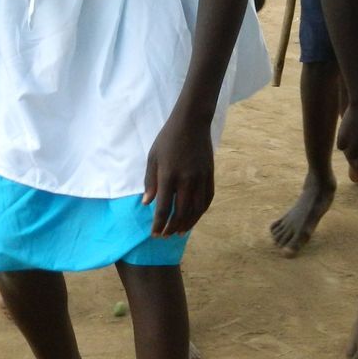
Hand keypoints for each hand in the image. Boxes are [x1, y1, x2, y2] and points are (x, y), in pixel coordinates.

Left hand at [143, 112, 214, 236]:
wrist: (192, 123)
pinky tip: (195, 217)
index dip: (159, 224)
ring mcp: (201, 178)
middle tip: (166, 235)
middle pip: (181, 212)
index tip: (155, 233)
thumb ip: (150, 181)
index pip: (163, 208)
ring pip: (196, 209)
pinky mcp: (210, 175)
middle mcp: (186, 180)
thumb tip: (147, 203)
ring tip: (180, 232)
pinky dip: (201, 211)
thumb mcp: (153, 157)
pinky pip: (207, 199)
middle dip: (172, 227)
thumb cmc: (168, 139)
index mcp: (169, 176)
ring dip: (188, 223)